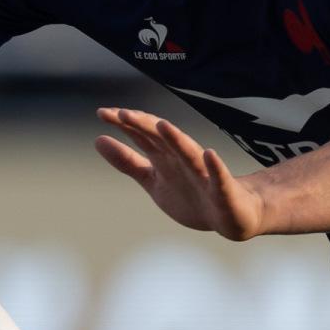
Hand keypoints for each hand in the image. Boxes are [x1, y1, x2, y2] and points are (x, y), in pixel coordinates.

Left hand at [94, 108, 266, 240]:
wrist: (230, 216)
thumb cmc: (189, 194)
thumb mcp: (152, 179)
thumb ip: (127, 161)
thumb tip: (98, 140)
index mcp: (165, 157)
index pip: (142, 135)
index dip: (123, 124)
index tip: (102, 113)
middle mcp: (182, 160)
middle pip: (162, 139)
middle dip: (144, 125)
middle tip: (123, 113)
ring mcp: (203, 174)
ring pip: (188, 153)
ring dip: (176, 139)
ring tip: (163, 124)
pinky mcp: (222, 190)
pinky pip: (219, 178)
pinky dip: (214, 167)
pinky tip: (209, 154)